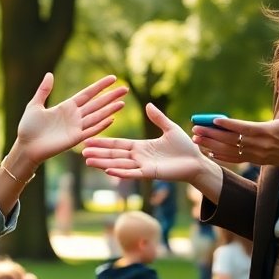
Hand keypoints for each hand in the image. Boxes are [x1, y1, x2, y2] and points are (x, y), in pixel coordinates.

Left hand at [11, 73, 126, 167]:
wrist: (26, 147)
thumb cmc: (29, 128)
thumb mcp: (35, 105)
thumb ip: (44, 90)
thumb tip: (49, 74)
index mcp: (67, 107)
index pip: (88, 93)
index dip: (100, 86)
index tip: (113, 78)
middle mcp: (75, 116)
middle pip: (97, 103)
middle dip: (111, 96)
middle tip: (126, 89)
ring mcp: (76, 127)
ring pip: (97, 116)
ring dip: (110, 109)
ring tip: (123, 102)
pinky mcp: (75, 139)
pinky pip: (90, 131)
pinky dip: (101, 125)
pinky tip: (112, 119)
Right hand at [84, 103, 215, 183]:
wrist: (196, 161)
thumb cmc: (185, 147)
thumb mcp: (169, 128)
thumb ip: (158, 118)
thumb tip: (148, 105)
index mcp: (141, 146)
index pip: (118, 144)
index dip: (104, 142)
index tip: (89, 140)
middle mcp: (139, 157)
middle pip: (114, 155)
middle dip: (98, 153)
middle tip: (81, 152)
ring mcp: (143, 166)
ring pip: (119, 164)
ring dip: (103, 163)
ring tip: (88, 161)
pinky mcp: (150, 173)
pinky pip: (133, 173)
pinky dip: (121, 172)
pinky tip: (108, 170)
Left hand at [193, 78, 278, 169]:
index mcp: (267, 132)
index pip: (243, 128)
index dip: (228, 125)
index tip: (213, 121)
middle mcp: (259, 145)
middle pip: (231, 140)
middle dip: (212, 135)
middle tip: (195, 130)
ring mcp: (257, 155)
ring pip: (230, 151)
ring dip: (212, 146)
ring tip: (197, 141)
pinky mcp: (256, 161)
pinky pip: (236, 159)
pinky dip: (222, 157)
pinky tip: (210, 153)